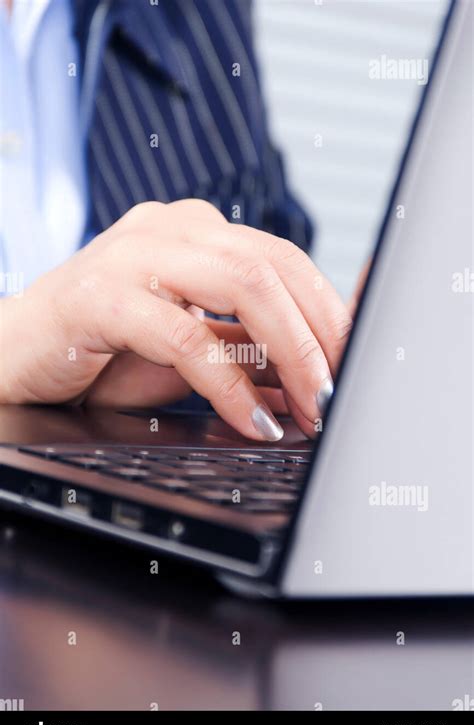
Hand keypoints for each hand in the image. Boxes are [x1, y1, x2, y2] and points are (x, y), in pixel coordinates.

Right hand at [0, 200, 352, 440]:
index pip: (285, 258)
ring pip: (243, 284)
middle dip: (320, 335)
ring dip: (290, 352)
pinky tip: (251, 421)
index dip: (328, 312)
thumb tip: (311, 377)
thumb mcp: (191, 351)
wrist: (15, 359)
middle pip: (274, 266)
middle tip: (338, 394)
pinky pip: (185, 335)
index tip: (352, 363)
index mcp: (195, 232)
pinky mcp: (100, 294)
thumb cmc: (101, 353)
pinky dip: (228, 385)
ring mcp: (134, 254)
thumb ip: (246, 351)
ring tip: (309, 406)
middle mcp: (170, 229)